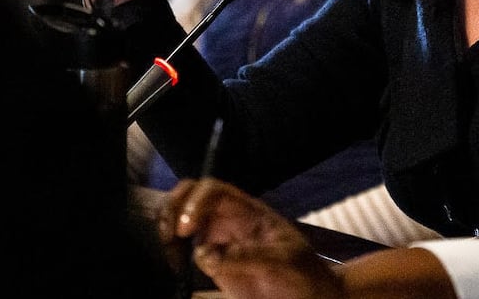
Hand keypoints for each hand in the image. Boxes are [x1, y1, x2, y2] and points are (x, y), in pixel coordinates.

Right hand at [163, 178, 342, 298]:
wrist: (309, 297)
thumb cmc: (302, 273)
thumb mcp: (282, 262)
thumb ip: (247, 257)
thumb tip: (205, 255)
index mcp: (247, 211)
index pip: (214, 191)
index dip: (196, 202)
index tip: (186, 228)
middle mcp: (228, 220)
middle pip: (191, 196)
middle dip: (173, 207)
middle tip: (169, 235)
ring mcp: (219, 239)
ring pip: (183, 219)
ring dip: (169, 227)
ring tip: (169, 251)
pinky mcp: (213, 261)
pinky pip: (186, 250)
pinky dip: (173, 253)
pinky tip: (176, 267)